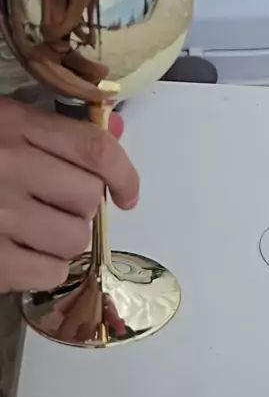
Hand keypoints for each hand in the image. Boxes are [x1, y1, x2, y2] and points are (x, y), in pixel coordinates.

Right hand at [0, 100, 137, 292]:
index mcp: (14, 125)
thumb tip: (119, 128)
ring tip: (34, 232)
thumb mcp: (2, 123)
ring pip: (74, 239)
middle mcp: (8, 166)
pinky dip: (44, 270)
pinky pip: (48, 273)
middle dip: (80, 207)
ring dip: (64, 241)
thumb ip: (58, 129)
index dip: (125, 174)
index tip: (128, 196)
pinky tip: (21, 256)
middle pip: (88, 198)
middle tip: (54, 207)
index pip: (94, 148)